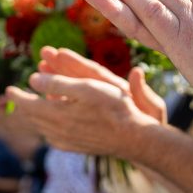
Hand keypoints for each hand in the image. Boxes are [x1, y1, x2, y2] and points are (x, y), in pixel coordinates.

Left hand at [6, 72, 160, 159]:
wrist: (131, 138)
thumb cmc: (113, 108)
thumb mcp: (87, 87)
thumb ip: (58, 83)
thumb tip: (32, 80)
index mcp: (57, 114)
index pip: (28, 105)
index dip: (17, 96)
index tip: (8, 90)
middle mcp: (57, 131)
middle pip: (32, 117)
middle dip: (23, 106)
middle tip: (16, 97)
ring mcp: (65, 142)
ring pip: (41, 128)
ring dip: (35, 116)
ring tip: (32, 107)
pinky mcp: (74, 147)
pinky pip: (52, 136)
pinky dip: (47, 126)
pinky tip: (52, 123)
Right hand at [37, 47, 166, 123]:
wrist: (149, 141)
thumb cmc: (151, 122)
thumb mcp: (151, 106)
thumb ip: (141, 91)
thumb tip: (138, 72)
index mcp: (118, 89)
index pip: (94, 73)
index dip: (77, 63)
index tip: (59, 52)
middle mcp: (106, 93)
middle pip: (80, 77)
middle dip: (62, 65)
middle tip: (44, 52)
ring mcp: (96, 104)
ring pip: (73, 90)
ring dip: (57, 79)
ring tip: (40, 66)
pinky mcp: (90, 116)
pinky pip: (71, 106)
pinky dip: (58, 100)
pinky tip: (45, 97)